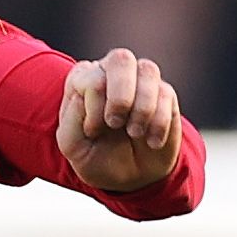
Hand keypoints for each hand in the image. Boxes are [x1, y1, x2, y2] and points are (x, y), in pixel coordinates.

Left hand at [57, 46, 182, 195]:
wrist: (131, 178)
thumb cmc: (97, 158)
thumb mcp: (74, 149)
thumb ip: (70, 124)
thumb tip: (82, 96)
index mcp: (83, 81)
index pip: (90, 77)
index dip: (93, 108)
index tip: (93, 132)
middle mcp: (111, 73)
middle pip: (120, 59)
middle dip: (121, 95)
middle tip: (115, 123)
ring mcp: (140, 80)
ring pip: (148, 70)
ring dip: (142, 107)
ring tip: (135, 133)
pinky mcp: (163, 94)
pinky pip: (166, 94)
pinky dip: (159, 122)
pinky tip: (151, 141)